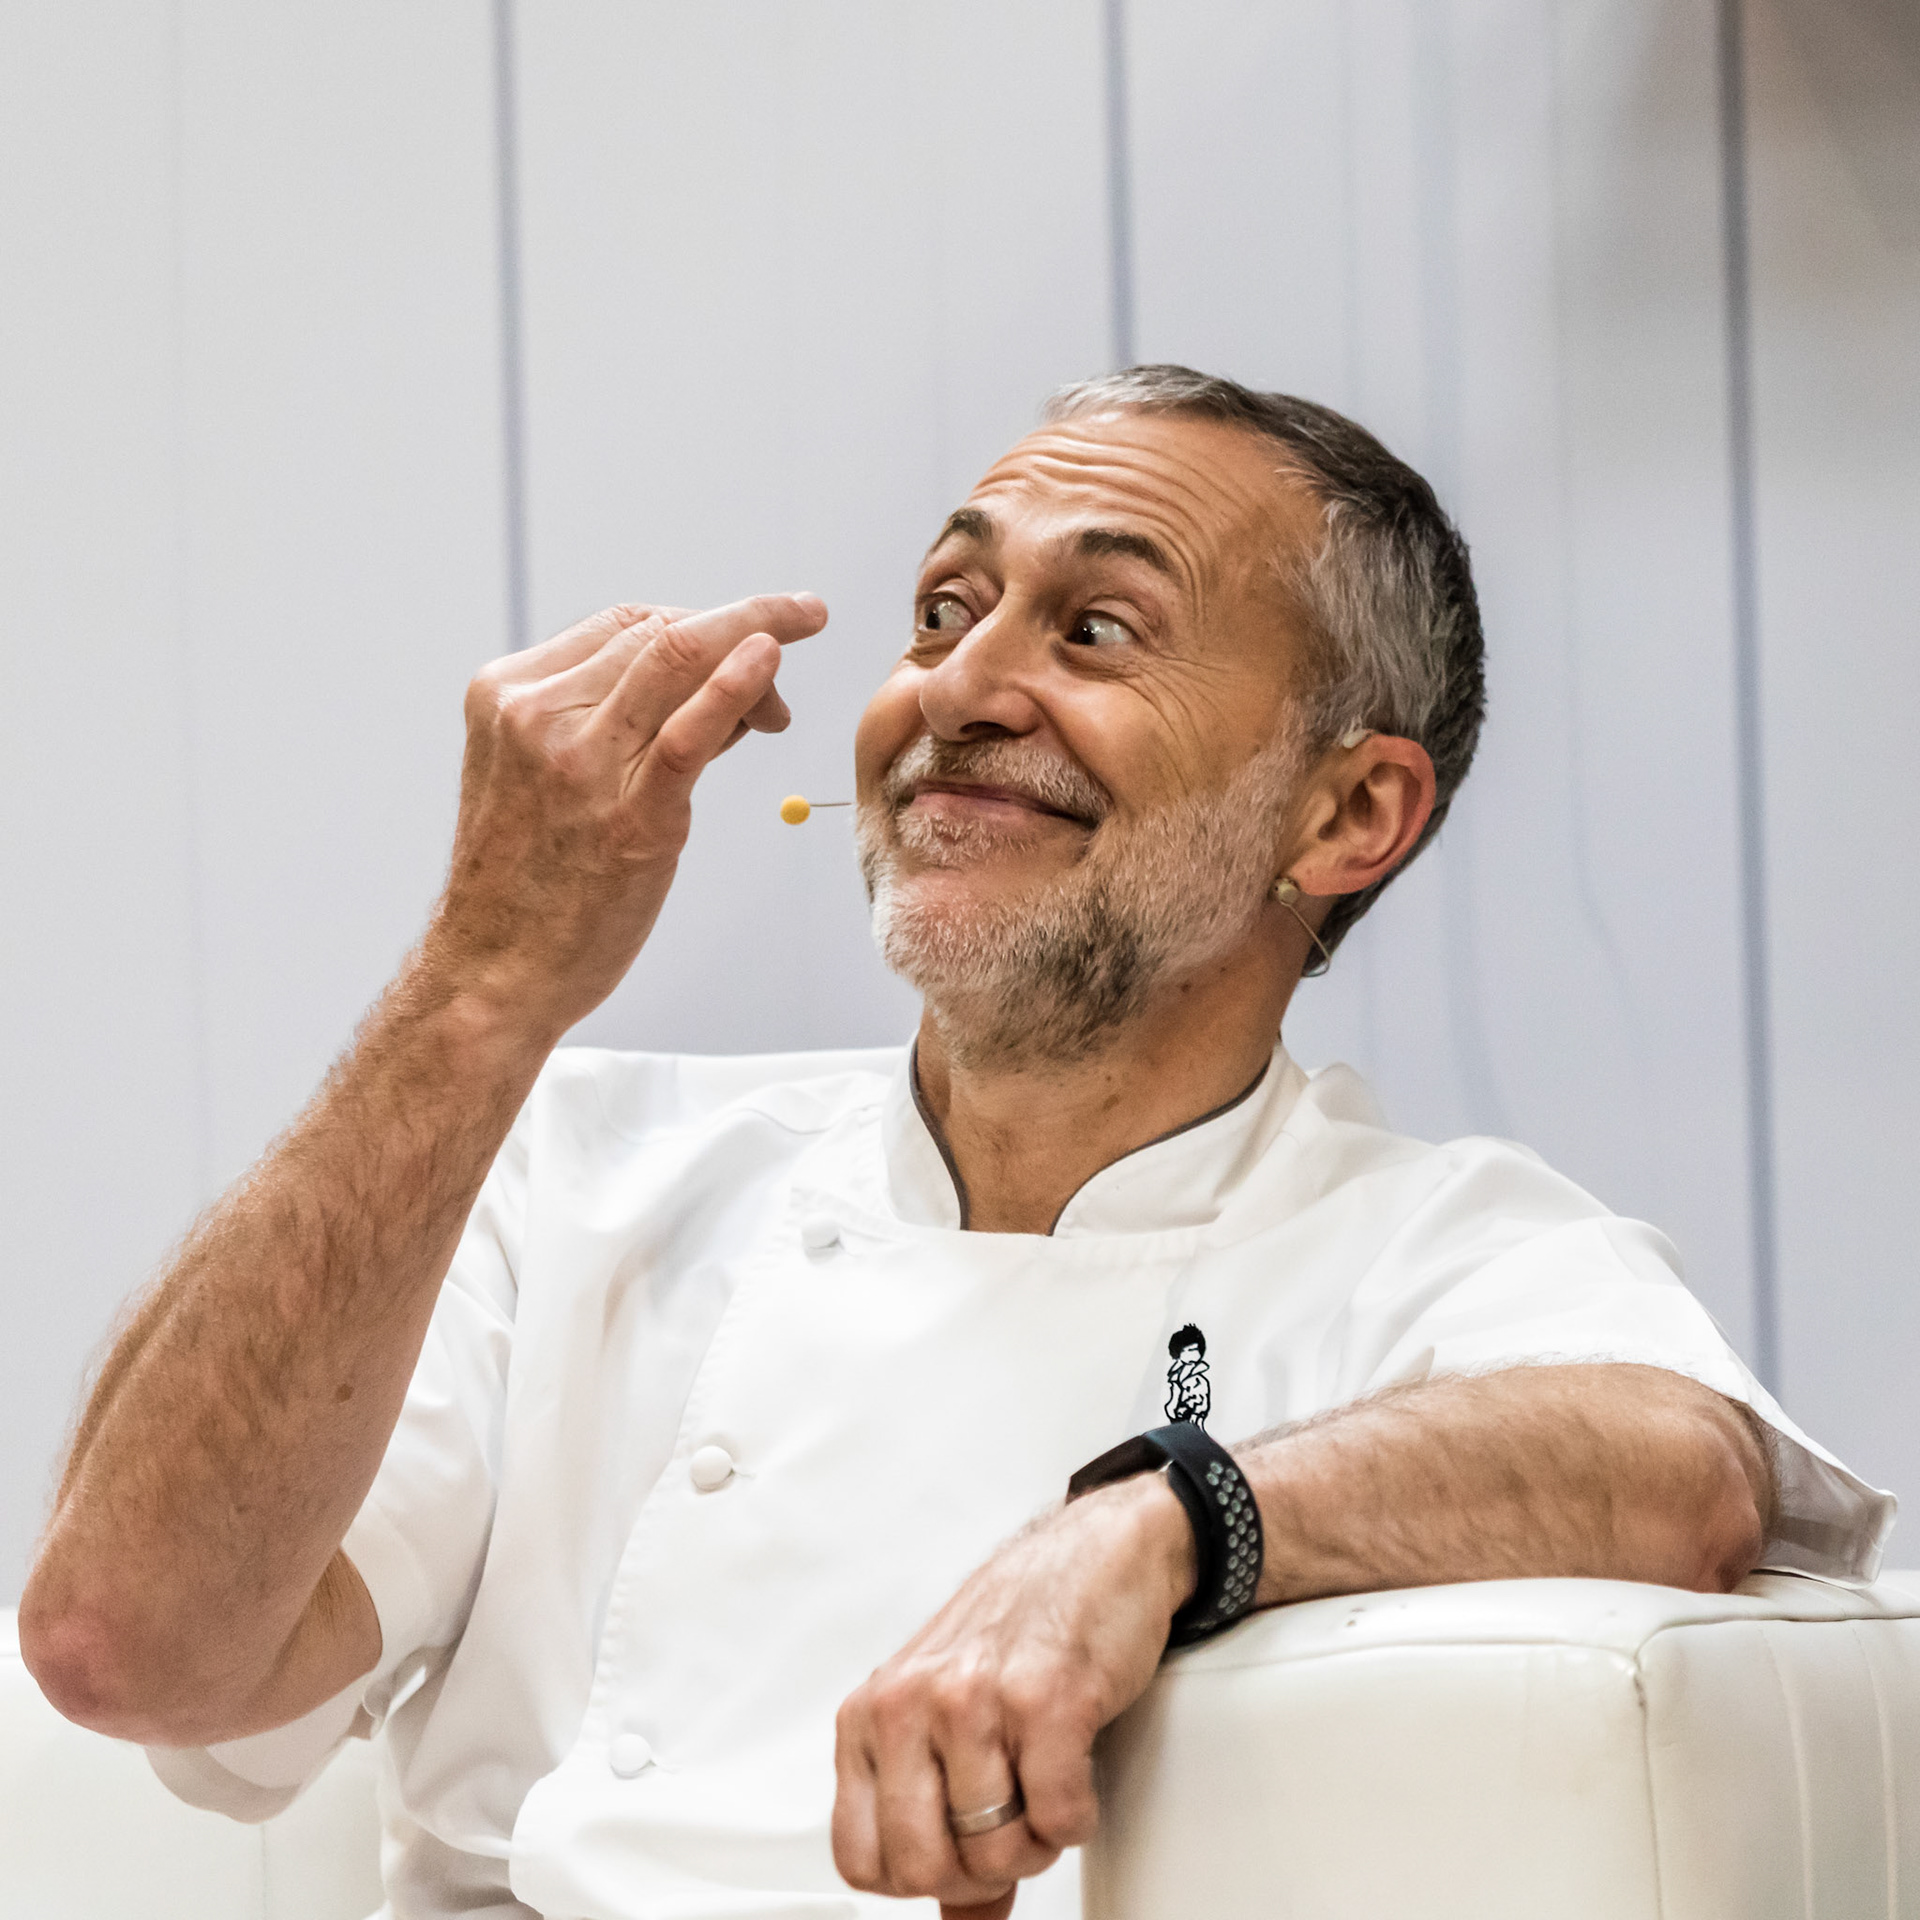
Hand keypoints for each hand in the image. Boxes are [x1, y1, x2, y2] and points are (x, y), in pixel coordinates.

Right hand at [424, 594, 827, 1035]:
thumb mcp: (548, 778)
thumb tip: (728, 687)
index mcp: (508, 694)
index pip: (625, 625)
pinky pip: (687, 732)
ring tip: (798, 648)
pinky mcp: (627, 817)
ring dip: (757, 636)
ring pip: (678, 658)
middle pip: (660, 632)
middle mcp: (536, 715)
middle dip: (739, 632)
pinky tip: (771, 657)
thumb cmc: (531, 884)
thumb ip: (619, 725)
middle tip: (782, 676)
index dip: (701, 627)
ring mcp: (578, 762)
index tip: (749, 654)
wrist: (490, 972)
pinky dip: (735, 684)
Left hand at [832, 1474, 1195, 1918]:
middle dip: (980, 1871)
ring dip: (1037, 1840)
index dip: (920, 1879)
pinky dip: (1077, 1817)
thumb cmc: (1020, 1626)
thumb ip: (940, 1814)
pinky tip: (1075, 1772)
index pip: (859, 1858)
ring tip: (1046, 1785)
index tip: (959, 1857)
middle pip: (922, 1866)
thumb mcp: (951, 1715)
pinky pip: (1058, 1820)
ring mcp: (975, 1699)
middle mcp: (912, 1703)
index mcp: (873, 1713)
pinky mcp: (1045, 1699)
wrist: (1096, 1552)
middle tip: (1011, 1828)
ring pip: (995, 1852)